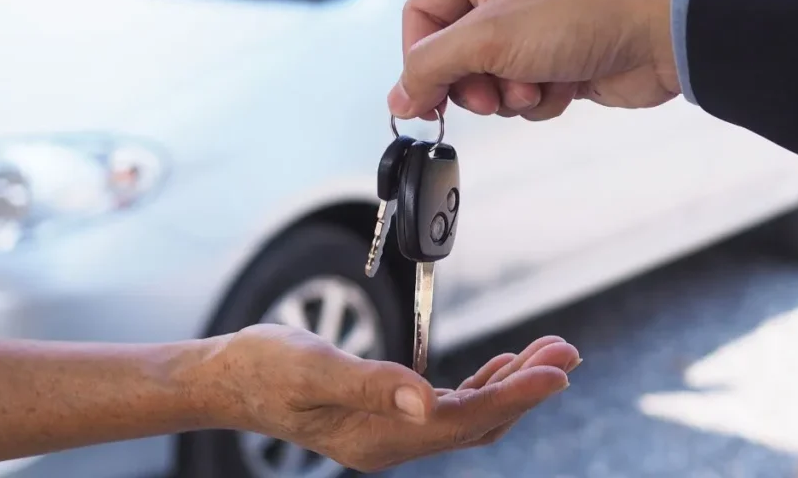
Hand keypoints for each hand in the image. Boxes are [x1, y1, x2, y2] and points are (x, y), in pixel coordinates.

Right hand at [200, 324, 579, 472]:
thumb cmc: (263, 368)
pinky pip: (450, 408)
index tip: (557, 372)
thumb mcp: (310, 368)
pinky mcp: (388, 417)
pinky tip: (500, 366)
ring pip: (469, 415)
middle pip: (477, 422)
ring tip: (549, 353)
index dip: (515, 396)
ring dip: (511, 385)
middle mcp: (391, 443)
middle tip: (567, 353)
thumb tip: (426, 397)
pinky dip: (482, 387)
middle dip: (526, 389)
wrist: (230, 378)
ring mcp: (391, 433)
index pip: (463, 421)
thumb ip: (369, 383)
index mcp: (377, 437)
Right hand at [388, 0, 680, 120]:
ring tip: (538, 82)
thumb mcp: (490, 37)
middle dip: (474, 84)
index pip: (420, 18)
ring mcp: (528, 27)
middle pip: (451, 55)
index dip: (420, 63)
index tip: (424, 99)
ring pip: (487, 81)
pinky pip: (521, 93)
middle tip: (489, 95)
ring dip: (510, 94)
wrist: (660, 35)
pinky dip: (539, 98)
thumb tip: (399, 95)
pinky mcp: (552, 58)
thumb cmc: (588, 10)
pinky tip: (564, 84)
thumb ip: (430, 66)